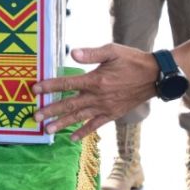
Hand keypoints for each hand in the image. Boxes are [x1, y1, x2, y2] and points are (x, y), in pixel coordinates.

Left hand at [32, 44, 158, 138]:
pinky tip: (72, 138)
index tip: (35, 89)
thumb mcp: (112, 51)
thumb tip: (72, 53)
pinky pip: (95, 125)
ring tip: (48, 130)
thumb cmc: (132, 60)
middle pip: (69, 104)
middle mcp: (98, 96)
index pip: (67, 83)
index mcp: (95, 80)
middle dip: (50, 110)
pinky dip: (83, 132)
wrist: (155, 76)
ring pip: (79, 117)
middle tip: (35, 117)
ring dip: (62, 123)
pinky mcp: (112, 114)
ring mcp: (105, 107)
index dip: (50, 86)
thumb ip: (91, 53)